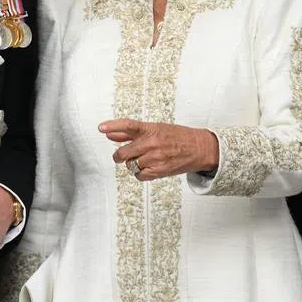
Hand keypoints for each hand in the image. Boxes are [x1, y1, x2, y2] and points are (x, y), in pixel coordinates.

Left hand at [99, 118, 218, 180]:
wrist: (200, 148)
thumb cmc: (177, 137)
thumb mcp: (155, 129)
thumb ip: (130, 133)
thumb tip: (109, 134)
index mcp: (151, 129)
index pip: (128, 125)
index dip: (112, 126)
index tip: (101, 128)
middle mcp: (152, 143)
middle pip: (123, 153)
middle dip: (120, 156)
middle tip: (122, 156)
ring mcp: (155, 158)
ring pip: (131, 165)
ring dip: (133, 164)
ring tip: (145, 159)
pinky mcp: (160, 171)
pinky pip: (139, 175)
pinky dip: (140, 173)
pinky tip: (148, 167)